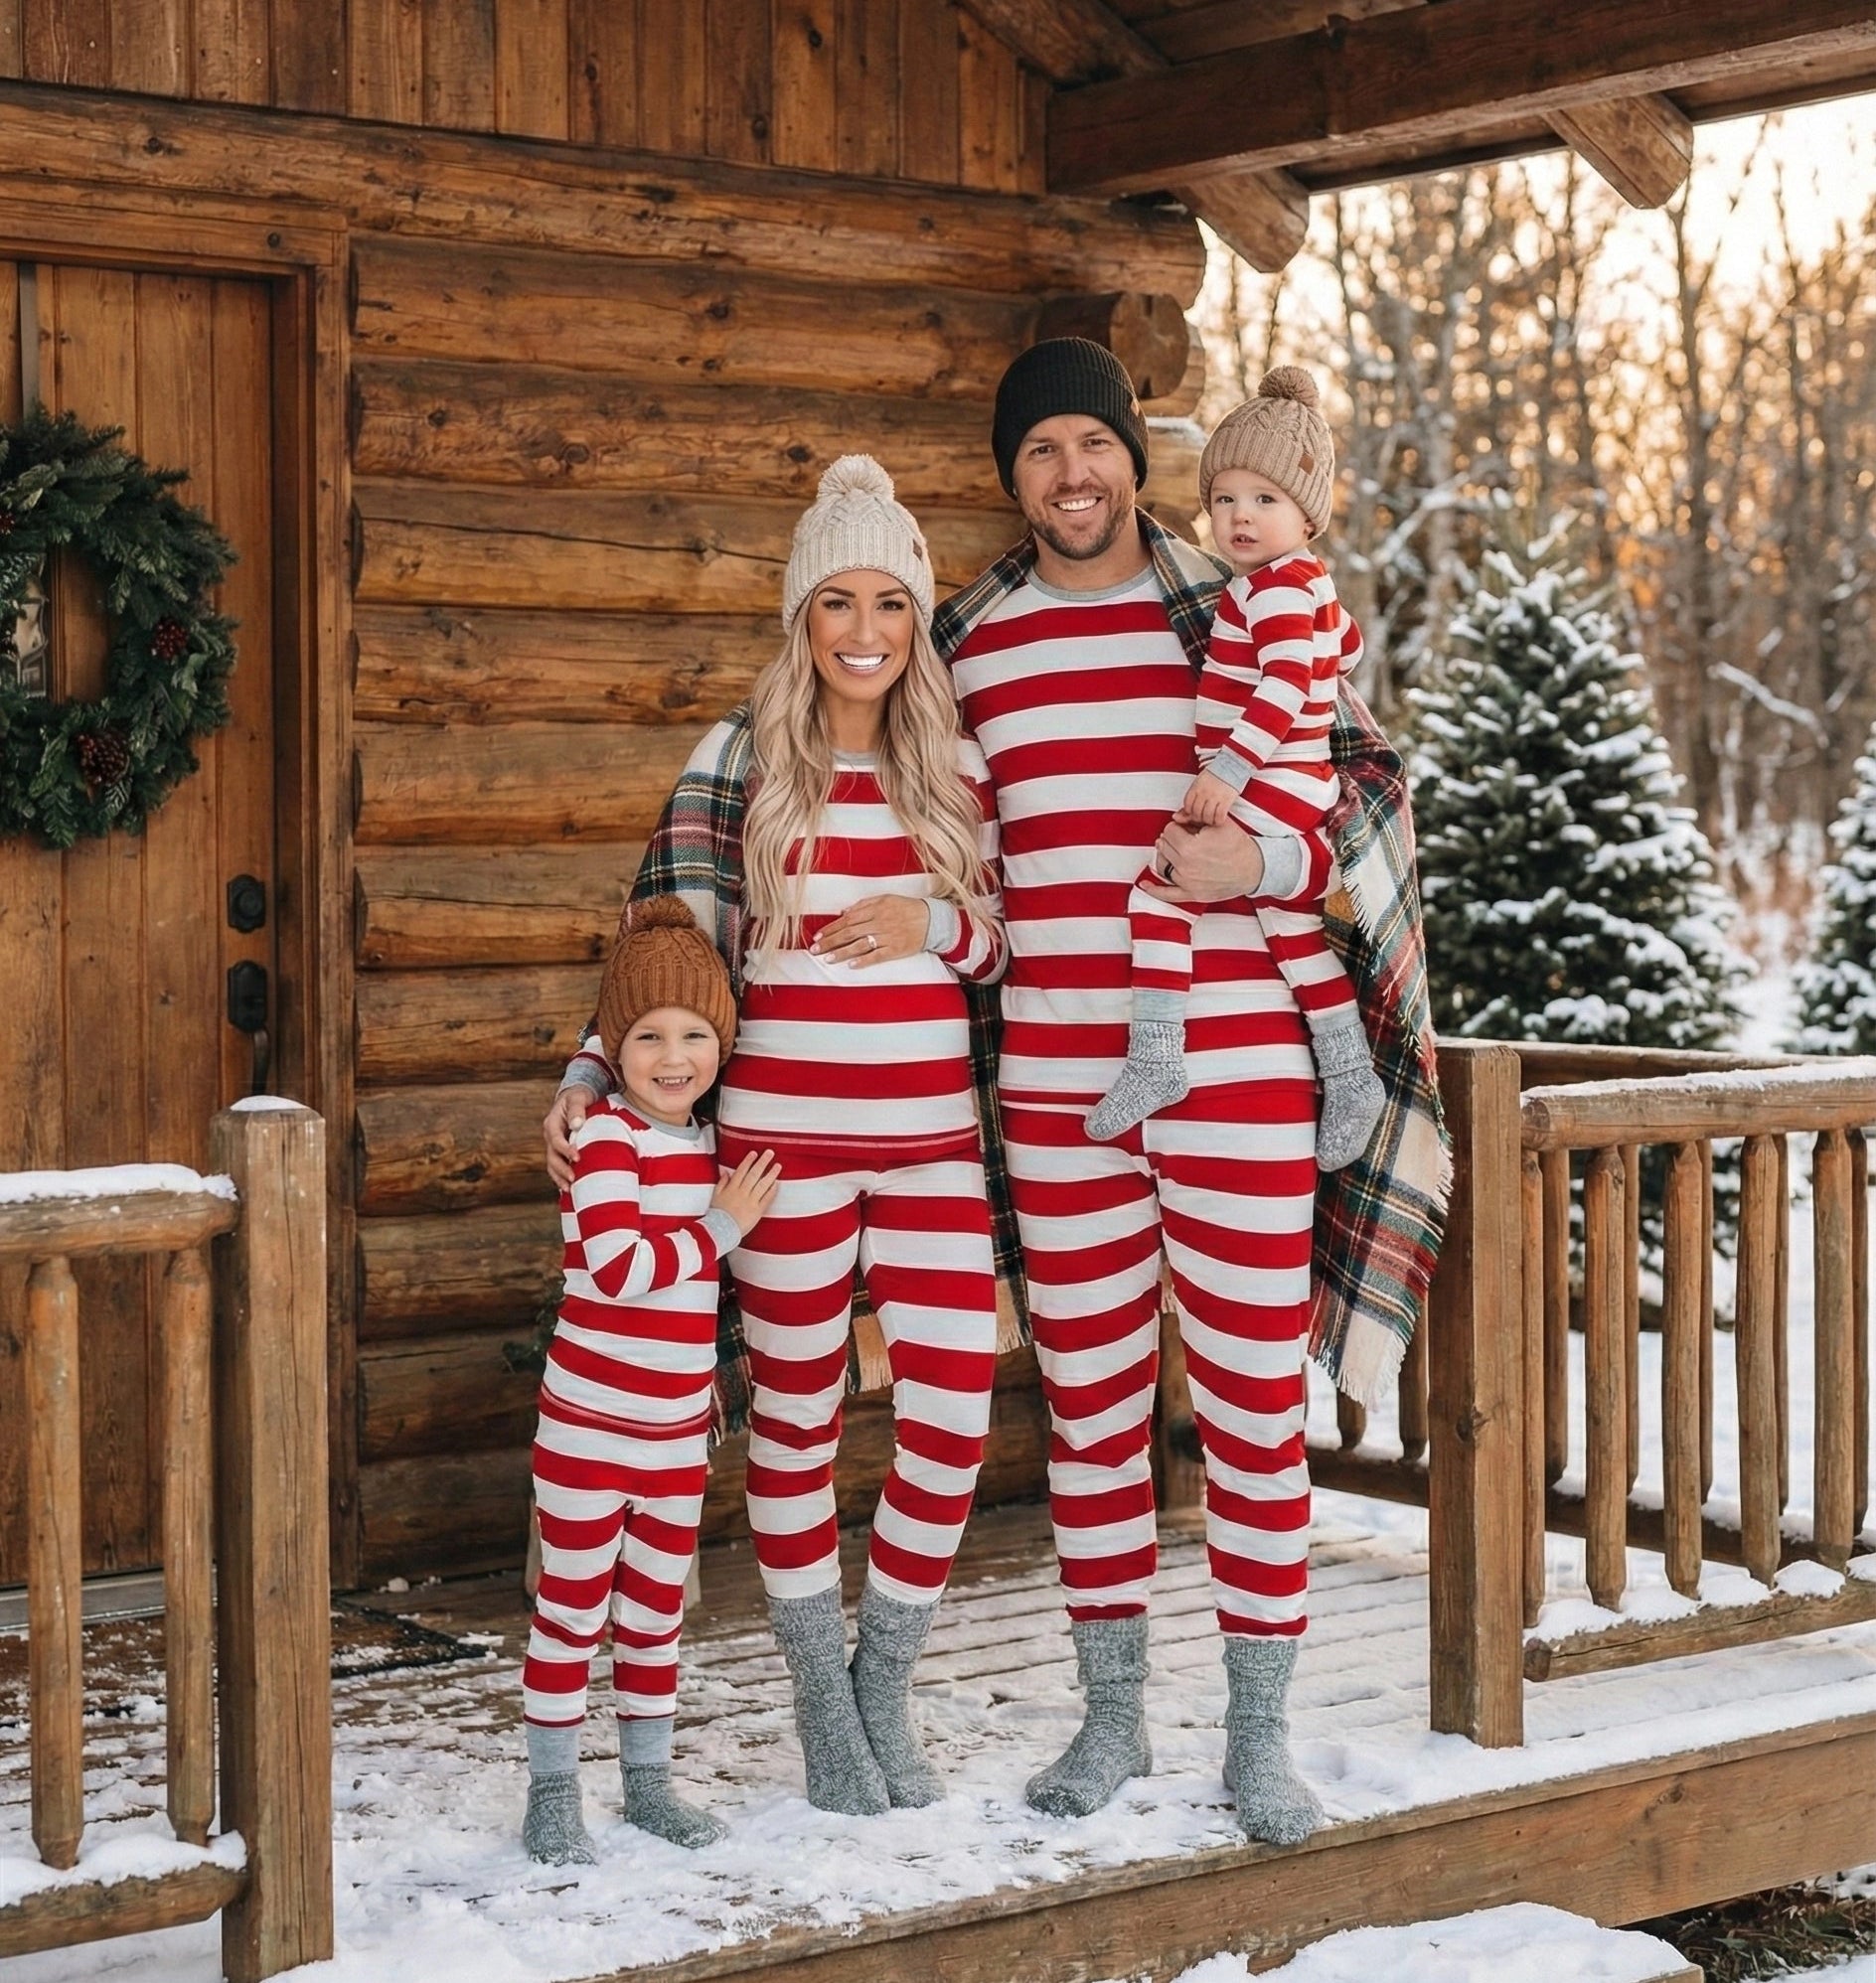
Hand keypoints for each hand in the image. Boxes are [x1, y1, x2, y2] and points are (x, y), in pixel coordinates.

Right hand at [543, 1087, 590, 1190]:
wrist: (578, 1099)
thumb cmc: (579, 1096)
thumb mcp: (578, 1097)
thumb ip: (577, 1109)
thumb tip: (577, 1124)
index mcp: (551, 1123)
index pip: (555, 1140)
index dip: (565, 1149)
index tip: (577, 1157)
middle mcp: (550, 1136)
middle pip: (551, 1156)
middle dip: (561, 1169)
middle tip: (574, 1178)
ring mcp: (554, 1145)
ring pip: (552, 1165)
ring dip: (560, 1178)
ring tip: (570, 1189)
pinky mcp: (561, 1152)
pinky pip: (558, 1167)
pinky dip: (562, 1178)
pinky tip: (571, 1189)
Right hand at [713, 1149, 782, 1235]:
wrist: (721, 1230)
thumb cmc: (717, 1215)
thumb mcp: (716, 1196)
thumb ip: (722, 1183)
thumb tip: (725, 1172)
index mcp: (732, 1188)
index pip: (741, 1171)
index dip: (748, 1161)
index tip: (754, 1153)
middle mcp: (742, 1192)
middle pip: (754, 1174)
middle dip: (762, 1162)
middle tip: (770, 1153)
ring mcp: (750, 1201)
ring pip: (762, 1185)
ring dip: (771, 1174)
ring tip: (777, 1166)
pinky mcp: (757, 1211)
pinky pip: (766, 1199)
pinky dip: (772, 1191)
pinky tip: (777, 1183)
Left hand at [811, 893, 928, 967]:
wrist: (933, 919)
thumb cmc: (907, 908)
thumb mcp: (886, 899)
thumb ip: (864, 904)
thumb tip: (844, 912)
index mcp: (876, 908)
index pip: (848, 919)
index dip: (831, 928)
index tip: (818, 936)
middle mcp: (880, 922)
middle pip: (850, 933)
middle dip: (831, 942)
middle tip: (815, 950)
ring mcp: (888, 937)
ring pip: (860, 945)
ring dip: (842, 952)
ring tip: (828, 958)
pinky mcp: (896, 950)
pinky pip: (878, 956)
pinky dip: (864, 961)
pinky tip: (852, 965)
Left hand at [1136, 819, 1266, 903]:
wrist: (1253, 869)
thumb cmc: (1237, 845)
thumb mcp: (1218, 823)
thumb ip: (1193, 817)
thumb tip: (1175, 817)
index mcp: (1190, 847)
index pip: (1170, 830)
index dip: (1179, 827)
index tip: (1189, 828)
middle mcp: (1185, 866)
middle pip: (1164, 845)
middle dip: (1173, 839)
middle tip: (1188, 838)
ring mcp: (1187, 882)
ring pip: (1163, 864)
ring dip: (1168, 856)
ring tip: (1178, 851)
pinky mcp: (1191, 894)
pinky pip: (1166, 894)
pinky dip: (1154, 889)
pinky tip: (1144, 884)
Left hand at [1182, 769, 1238, 827]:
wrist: (1232, 765)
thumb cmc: (1215, 775)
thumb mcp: (1199, 783)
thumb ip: (1191, 798)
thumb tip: (1177, 816)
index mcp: (1196, 787)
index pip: (1187, 806)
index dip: (1190, 812)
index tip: (1194, 813)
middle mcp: (1204, 792)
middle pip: (1196, 813)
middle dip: (1199, 819)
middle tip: (1203, 818)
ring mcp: (1215, 796)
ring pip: (1207, 817)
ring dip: (1209, 821)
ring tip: (1211, 819)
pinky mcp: (1226, 800)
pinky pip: (1219, 816)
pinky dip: (1218, 821)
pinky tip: (1219, 819)